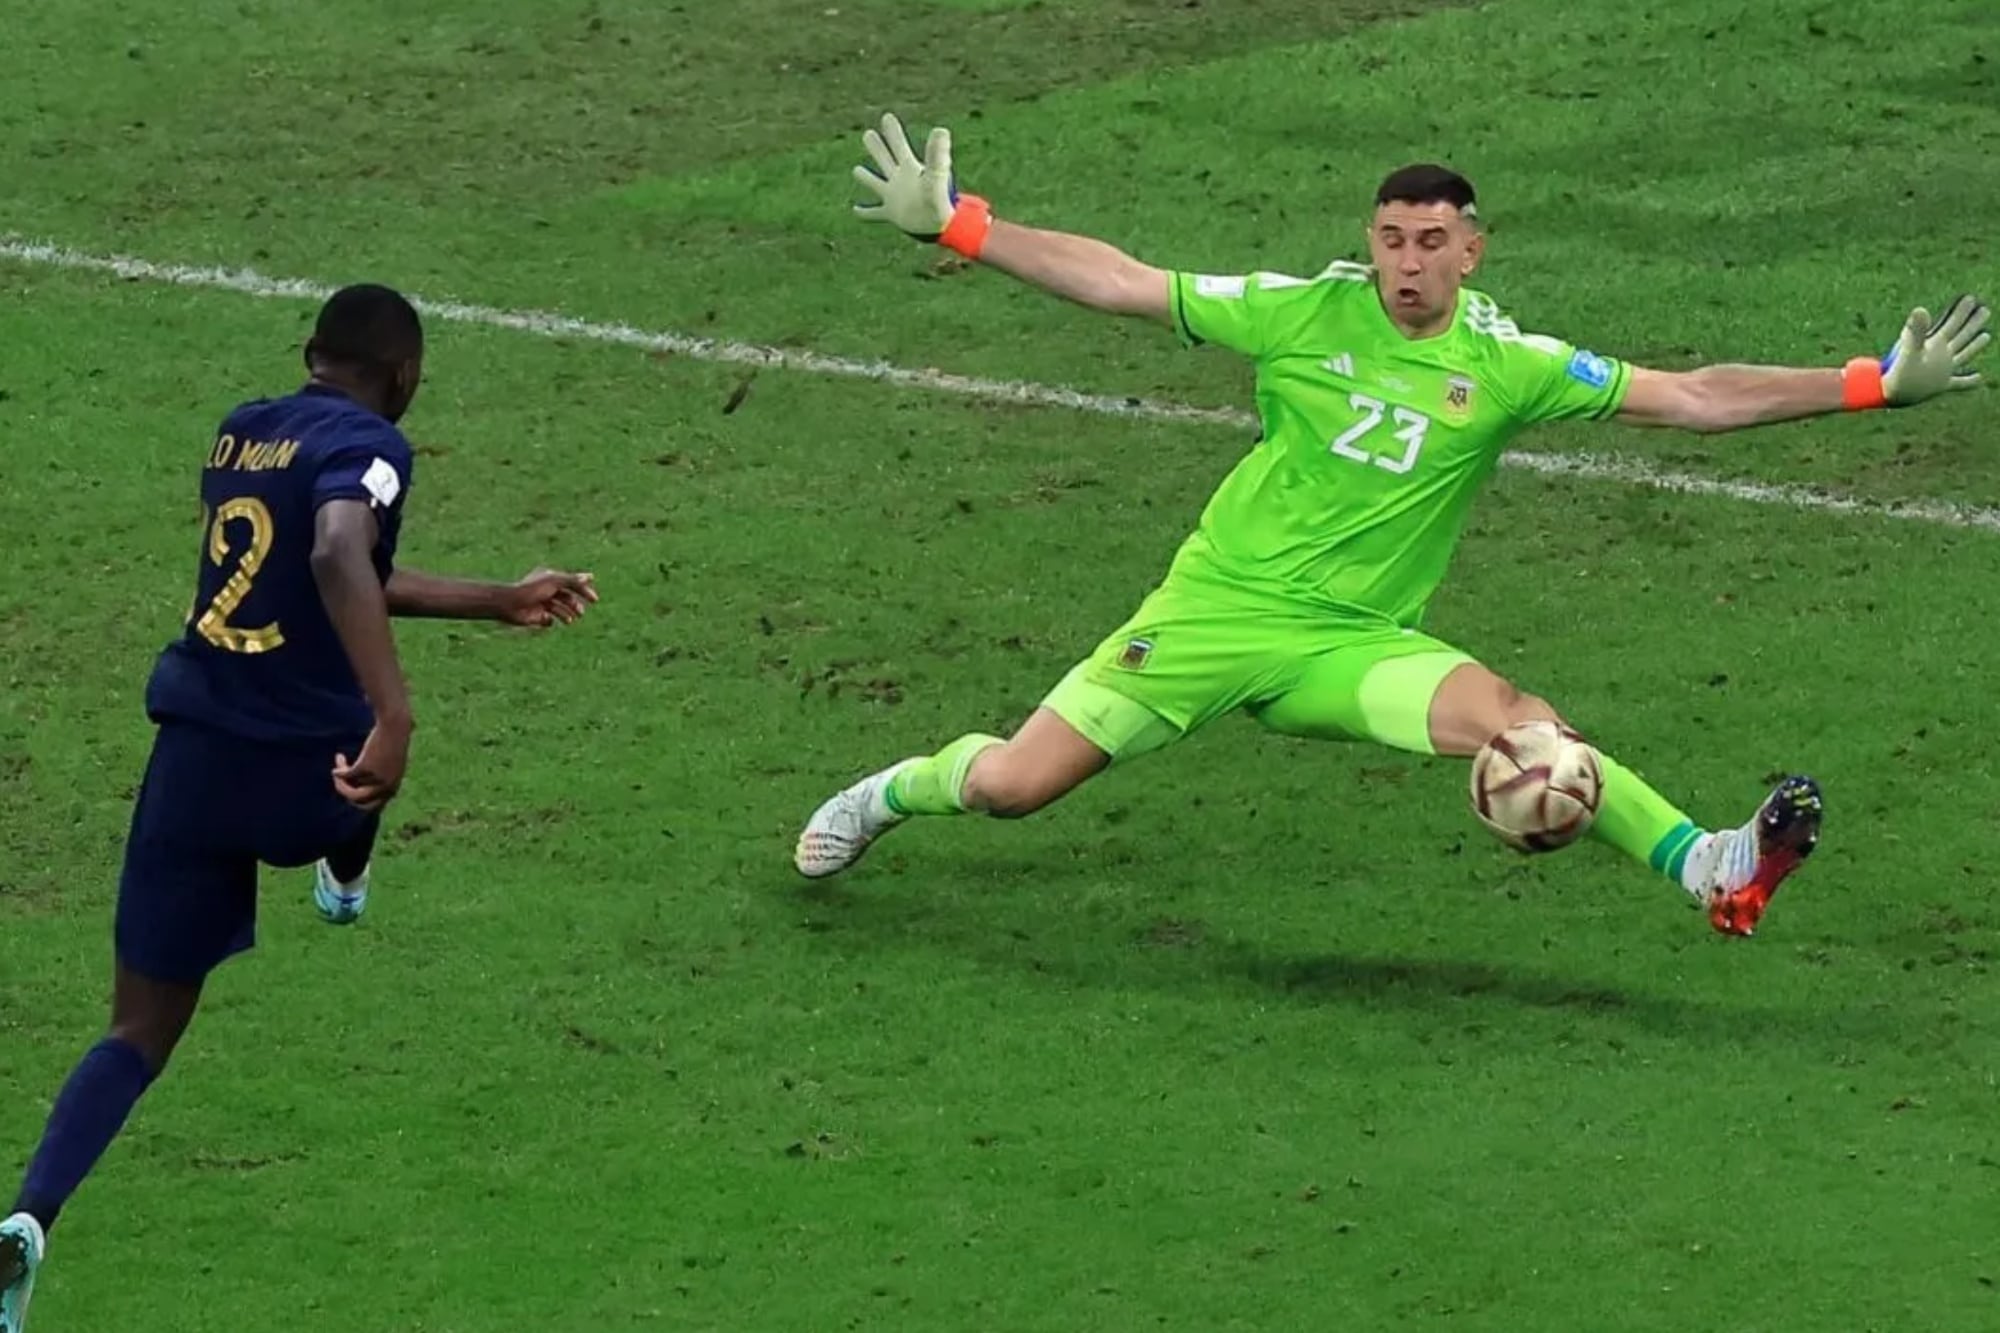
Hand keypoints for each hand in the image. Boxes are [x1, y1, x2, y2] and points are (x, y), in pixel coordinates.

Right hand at [333, 719, 410, 812]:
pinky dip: (339, 769)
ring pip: (350, 789)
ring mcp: (376, 778)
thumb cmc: (392, 743)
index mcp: (393, 788)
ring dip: (340, 781)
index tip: (350, 788)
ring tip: (339, 767)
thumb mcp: (388, 764)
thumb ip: (378, 778)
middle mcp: (386, 787)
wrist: (395, 725)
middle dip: (345, 792)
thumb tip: (355, 792)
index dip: (358, 800)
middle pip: (358, 800)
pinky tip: (339, 758)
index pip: (372, 806)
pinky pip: (346, 775)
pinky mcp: (366, 767)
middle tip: (339, 781)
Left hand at [504, 569, 597, 627]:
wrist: (509, 604)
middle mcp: (547, 591)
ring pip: (560, 610)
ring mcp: (542, 604)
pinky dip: (552, 621)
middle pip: (567, 598)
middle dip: (575, 605)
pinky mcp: (536, 617)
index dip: (584, 591)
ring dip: (568, 615)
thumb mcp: (554, 581)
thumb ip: (572, 580)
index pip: (572, 584)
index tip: (594, 600)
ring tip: (570, 620)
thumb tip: (590, 577)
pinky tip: (549, 621)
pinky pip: (549, 621)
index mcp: (551, 579)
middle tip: (580, 613)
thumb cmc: (531, 589)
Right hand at [852, 112, 958, 240]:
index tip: (887, 117)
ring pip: (876, 183)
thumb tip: (941, 130)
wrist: (941, 226)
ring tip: (857, 170)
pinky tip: (855, 211)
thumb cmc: (940, 201)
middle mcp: (900, 180)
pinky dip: (865, 213)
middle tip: (868, 134)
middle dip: (877, 147)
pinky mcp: (891, 214)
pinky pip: (874, 213)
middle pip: (885, 159)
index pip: (899, 145)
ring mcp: (894, 197)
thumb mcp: (935, 175)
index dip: (893, 132)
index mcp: (909, 169)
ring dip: (867, 177)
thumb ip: (937, 154)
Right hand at [1882, 294, 1989, 404]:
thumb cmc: (1899, 374)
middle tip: (1985, 311)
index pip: (1952, 325)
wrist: (1893, 398)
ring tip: (1986, 336)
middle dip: (1973, 323)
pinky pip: (1958, 383)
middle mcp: (1945, 359)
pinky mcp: (1941, 386)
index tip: (1970, 298)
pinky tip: (1979, 379)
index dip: (1962, 311)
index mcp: (1937, 348)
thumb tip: (1921, 309)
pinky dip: (1969, 381)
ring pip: (1964, 356)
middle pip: (1963, 338)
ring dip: (1975, 346)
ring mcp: (1945, 373)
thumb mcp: (1906, 351)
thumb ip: (1915, 331)